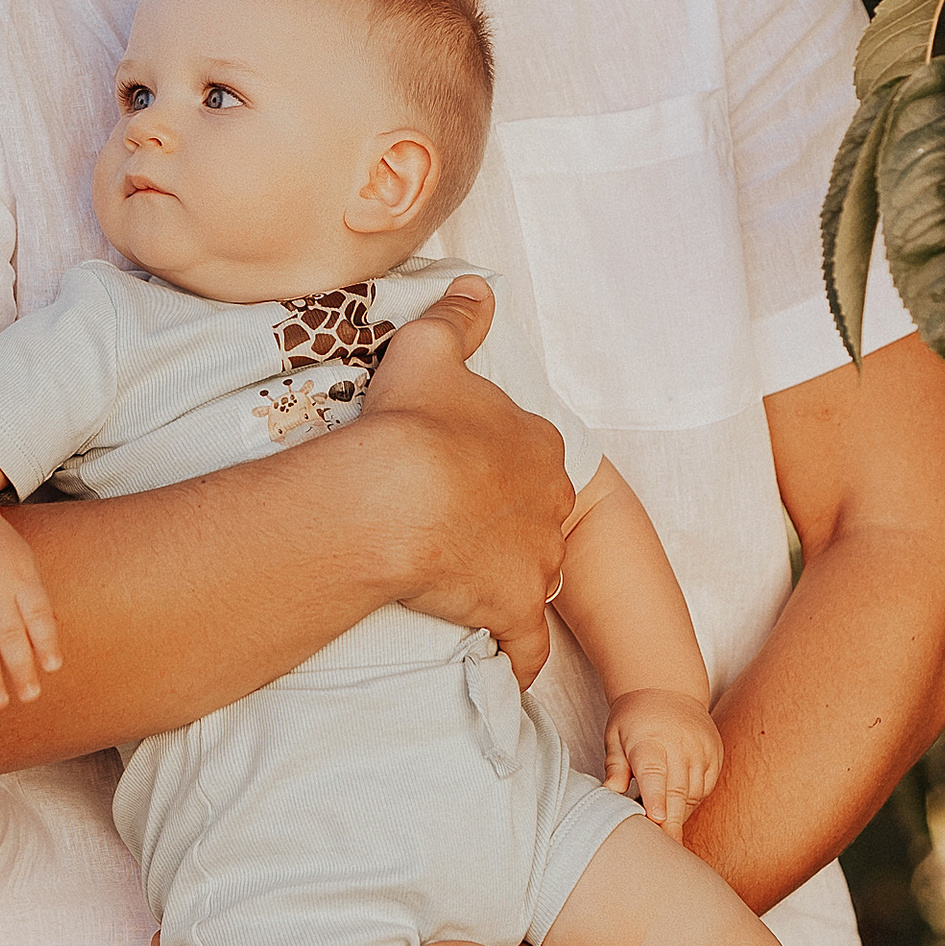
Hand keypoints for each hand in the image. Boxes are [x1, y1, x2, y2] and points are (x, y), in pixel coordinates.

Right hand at [357, 276, 570, 685]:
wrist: (395, 498)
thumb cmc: (411, 422)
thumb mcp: (428, 349)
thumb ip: (457, 318)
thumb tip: (477, 284)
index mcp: (536, 444)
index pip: (530, 456)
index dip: (497, 466)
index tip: (464, 476)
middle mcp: (549, 503)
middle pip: (538, 516)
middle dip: (509, 525)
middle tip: (461, 531)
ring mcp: (536, 561)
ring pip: (535, 576)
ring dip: (510, 583)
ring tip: (466, 588)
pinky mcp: (515, 611)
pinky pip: (525, 645)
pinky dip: (516, 655)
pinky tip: (499, 660)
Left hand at [604, 687, 722, 839]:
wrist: (667, 688)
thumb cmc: (634, 717)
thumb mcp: (615, 735)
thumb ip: (615, 765)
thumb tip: (611, 791)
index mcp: (650, 740)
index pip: (654, 773)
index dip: (655, 797)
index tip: (655, 818)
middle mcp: (680, 746)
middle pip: (677, 792)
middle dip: (670, 823)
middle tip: (664, 849)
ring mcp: (701, 750)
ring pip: (692, 795)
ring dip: (679, 814)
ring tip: (664, 831)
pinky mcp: (714, 756)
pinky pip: (704, 789)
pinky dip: (691, 802)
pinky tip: (677, 806)